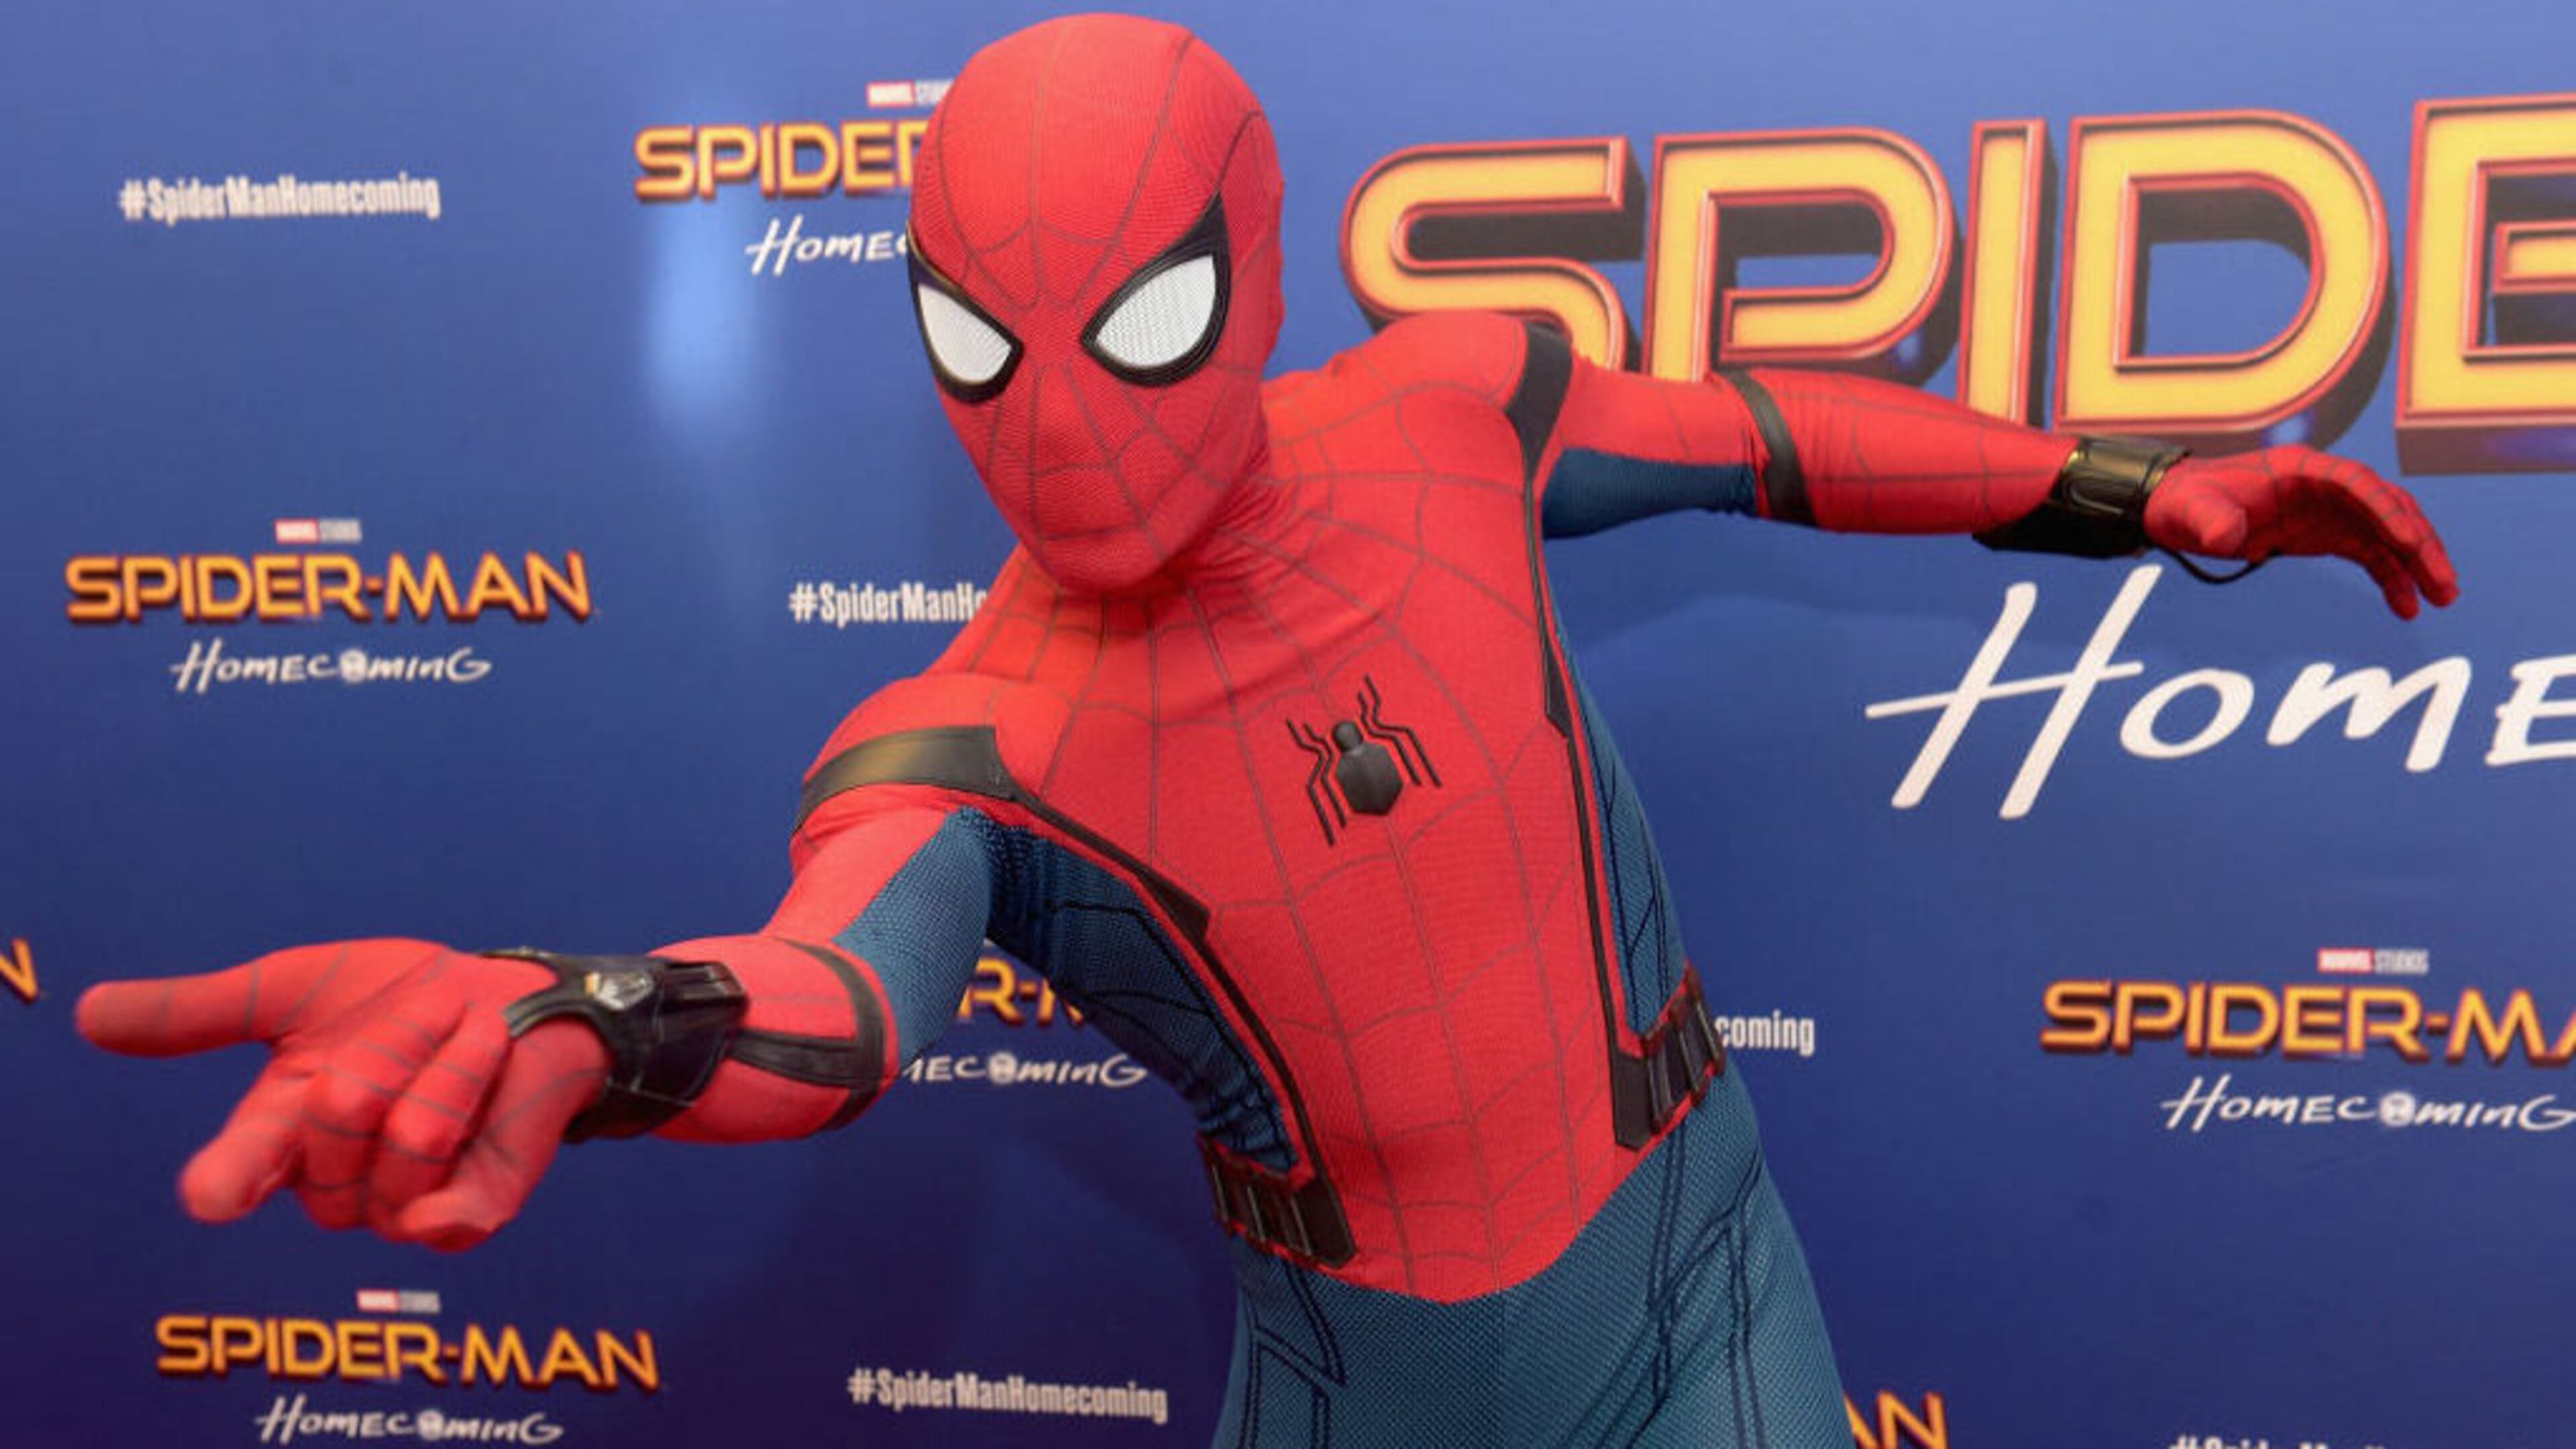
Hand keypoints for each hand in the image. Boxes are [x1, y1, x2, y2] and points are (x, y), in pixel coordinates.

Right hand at [77, 939, 606, 1249]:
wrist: (519, 1002)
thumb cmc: (399, 998)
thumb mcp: (295, 988)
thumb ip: (202, 1011)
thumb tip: (87, 1014)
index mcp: (281, 1134)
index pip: (236, 1171)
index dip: (226, 1181)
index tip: (213, 1193)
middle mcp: (332, 1184)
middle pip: (339, 1123)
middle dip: (392, 1047)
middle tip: (431, 1010)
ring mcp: (401, 1206)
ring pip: (409, 1143)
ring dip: (449, 1067)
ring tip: (475, 1039)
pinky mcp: (468, 1218)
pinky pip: (451, 1219)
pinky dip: (466, 1170)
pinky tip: (467, 1155)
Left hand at [2144, 446, 2458, 618]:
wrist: (2184, 511)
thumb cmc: (2189, 502)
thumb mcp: (2193, 511)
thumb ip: (2212, 521)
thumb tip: (2228, 535)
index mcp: (2302, 468)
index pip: (2357, 483)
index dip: (2385, 509)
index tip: (2408, 540)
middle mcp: (2328, 486)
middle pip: (2387, 508)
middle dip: (2419, 544)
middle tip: (2444, 582)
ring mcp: (2333, 511)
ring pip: (2389, 534)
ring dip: (2417, 564)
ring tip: (2443, 598)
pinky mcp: (2330, 536)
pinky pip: (2372, 556)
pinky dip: (2392, 579)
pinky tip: (2407, 608)